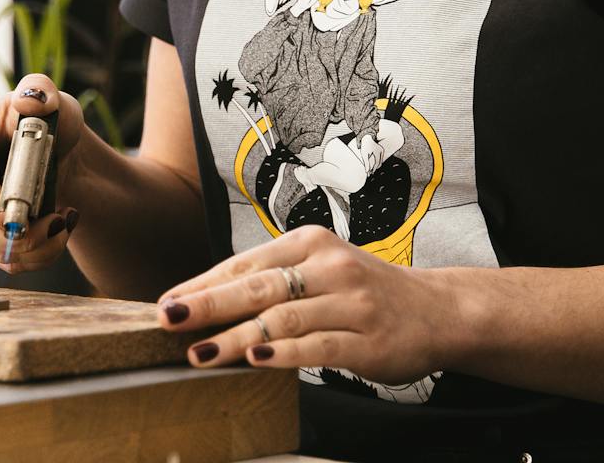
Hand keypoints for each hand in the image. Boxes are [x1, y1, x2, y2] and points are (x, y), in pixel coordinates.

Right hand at [0, 73, 84, 272]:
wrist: (59, 156)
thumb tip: (30, 99)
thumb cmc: (50, 123)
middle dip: (17, 232)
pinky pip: (3, 259)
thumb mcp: (52, 99)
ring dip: (34, 246)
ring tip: (64, 222)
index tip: (28, 209)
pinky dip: (37, 254)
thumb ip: (41, 90)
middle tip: (57, 223)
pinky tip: (59, 231)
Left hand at [155, 225, 451, 387]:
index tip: (166, 303)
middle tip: (168, 319)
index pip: (246, 263)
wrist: (437, 310)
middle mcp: (331, 266)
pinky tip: (256, 360)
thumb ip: (273, 283)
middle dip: (209, 304)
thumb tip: (204, 302)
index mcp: (312, 243)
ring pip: (284, 319)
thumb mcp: (321, 271)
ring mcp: (351, 303)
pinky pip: (319, 346)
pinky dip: (285, 354)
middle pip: (259, 286)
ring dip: (237, 337)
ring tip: (199, 352)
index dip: (203, 284)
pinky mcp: (368, 340)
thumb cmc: (364, 292)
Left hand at [350, 134, 383, 169]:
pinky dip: (377, 162)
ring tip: (371, 169)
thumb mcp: (364, 155)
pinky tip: (373, 165)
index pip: (377, 162)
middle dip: (375, 168)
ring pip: (380, 161)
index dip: (374, 168)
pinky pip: (380, 158)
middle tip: (371, 172)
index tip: (370, 172)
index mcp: (377, 151)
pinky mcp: (381, 150)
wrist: (367, 139)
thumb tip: (367, 171)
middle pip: (380, 162)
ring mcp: (382, 150)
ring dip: (376, 165)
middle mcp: (381, 151)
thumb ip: (366, 163)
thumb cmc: (365, 146)